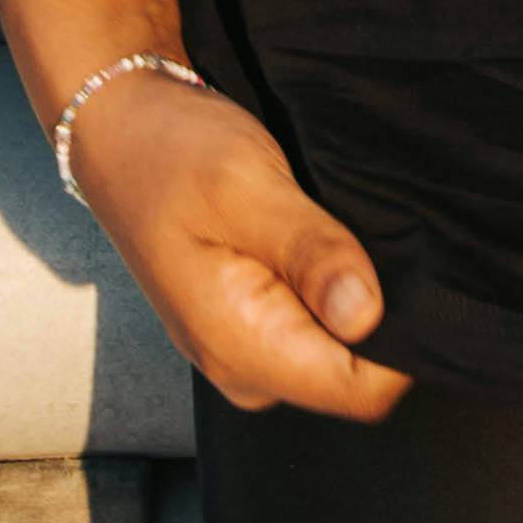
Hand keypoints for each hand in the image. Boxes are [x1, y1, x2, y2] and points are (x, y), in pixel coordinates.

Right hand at [67, 69, 409, 421]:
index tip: (403, 272)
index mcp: (240, 349)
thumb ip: (311, 252)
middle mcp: (243, 369)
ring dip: (348, 292)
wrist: (118, 133)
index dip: (402, 338)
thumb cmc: (171, 153)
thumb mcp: (246, 185)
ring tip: (325, 226)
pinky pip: (314, 327)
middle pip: (355, 373)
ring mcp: (244, 352)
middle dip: (376, 311)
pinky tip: (311, 238)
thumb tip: (365, 315)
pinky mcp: (248, 327)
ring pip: (338, 349)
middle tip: (351, 230)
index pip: (360, 390)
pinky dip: (327, 285)